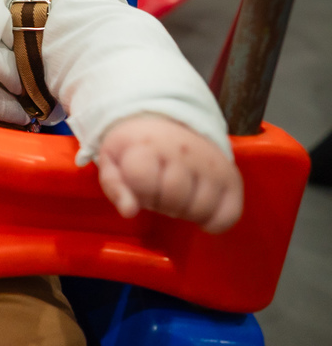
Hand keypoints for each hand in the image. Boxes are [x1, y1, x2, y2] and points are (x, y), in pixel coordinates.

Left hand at [97, 114, 242, 232]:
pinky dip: (214, 222)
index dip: (138, 190)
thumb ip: (115, 187)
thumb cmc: (137, 149)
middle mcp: (185, 151)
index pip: (143, 180)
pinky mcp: (232, 177)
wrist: (168, 123)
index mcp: (149, 144)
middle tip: (159, 191)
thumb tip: (129, 212)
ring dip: (184, 212)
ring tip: (177, 196)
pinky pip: (229, 216)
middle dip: (161, 203)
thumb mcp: (113, 161)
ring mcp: (211, 164)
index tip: (140, 182)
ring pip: (200, 210)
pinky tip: (200, 212)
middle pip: (173, 199)